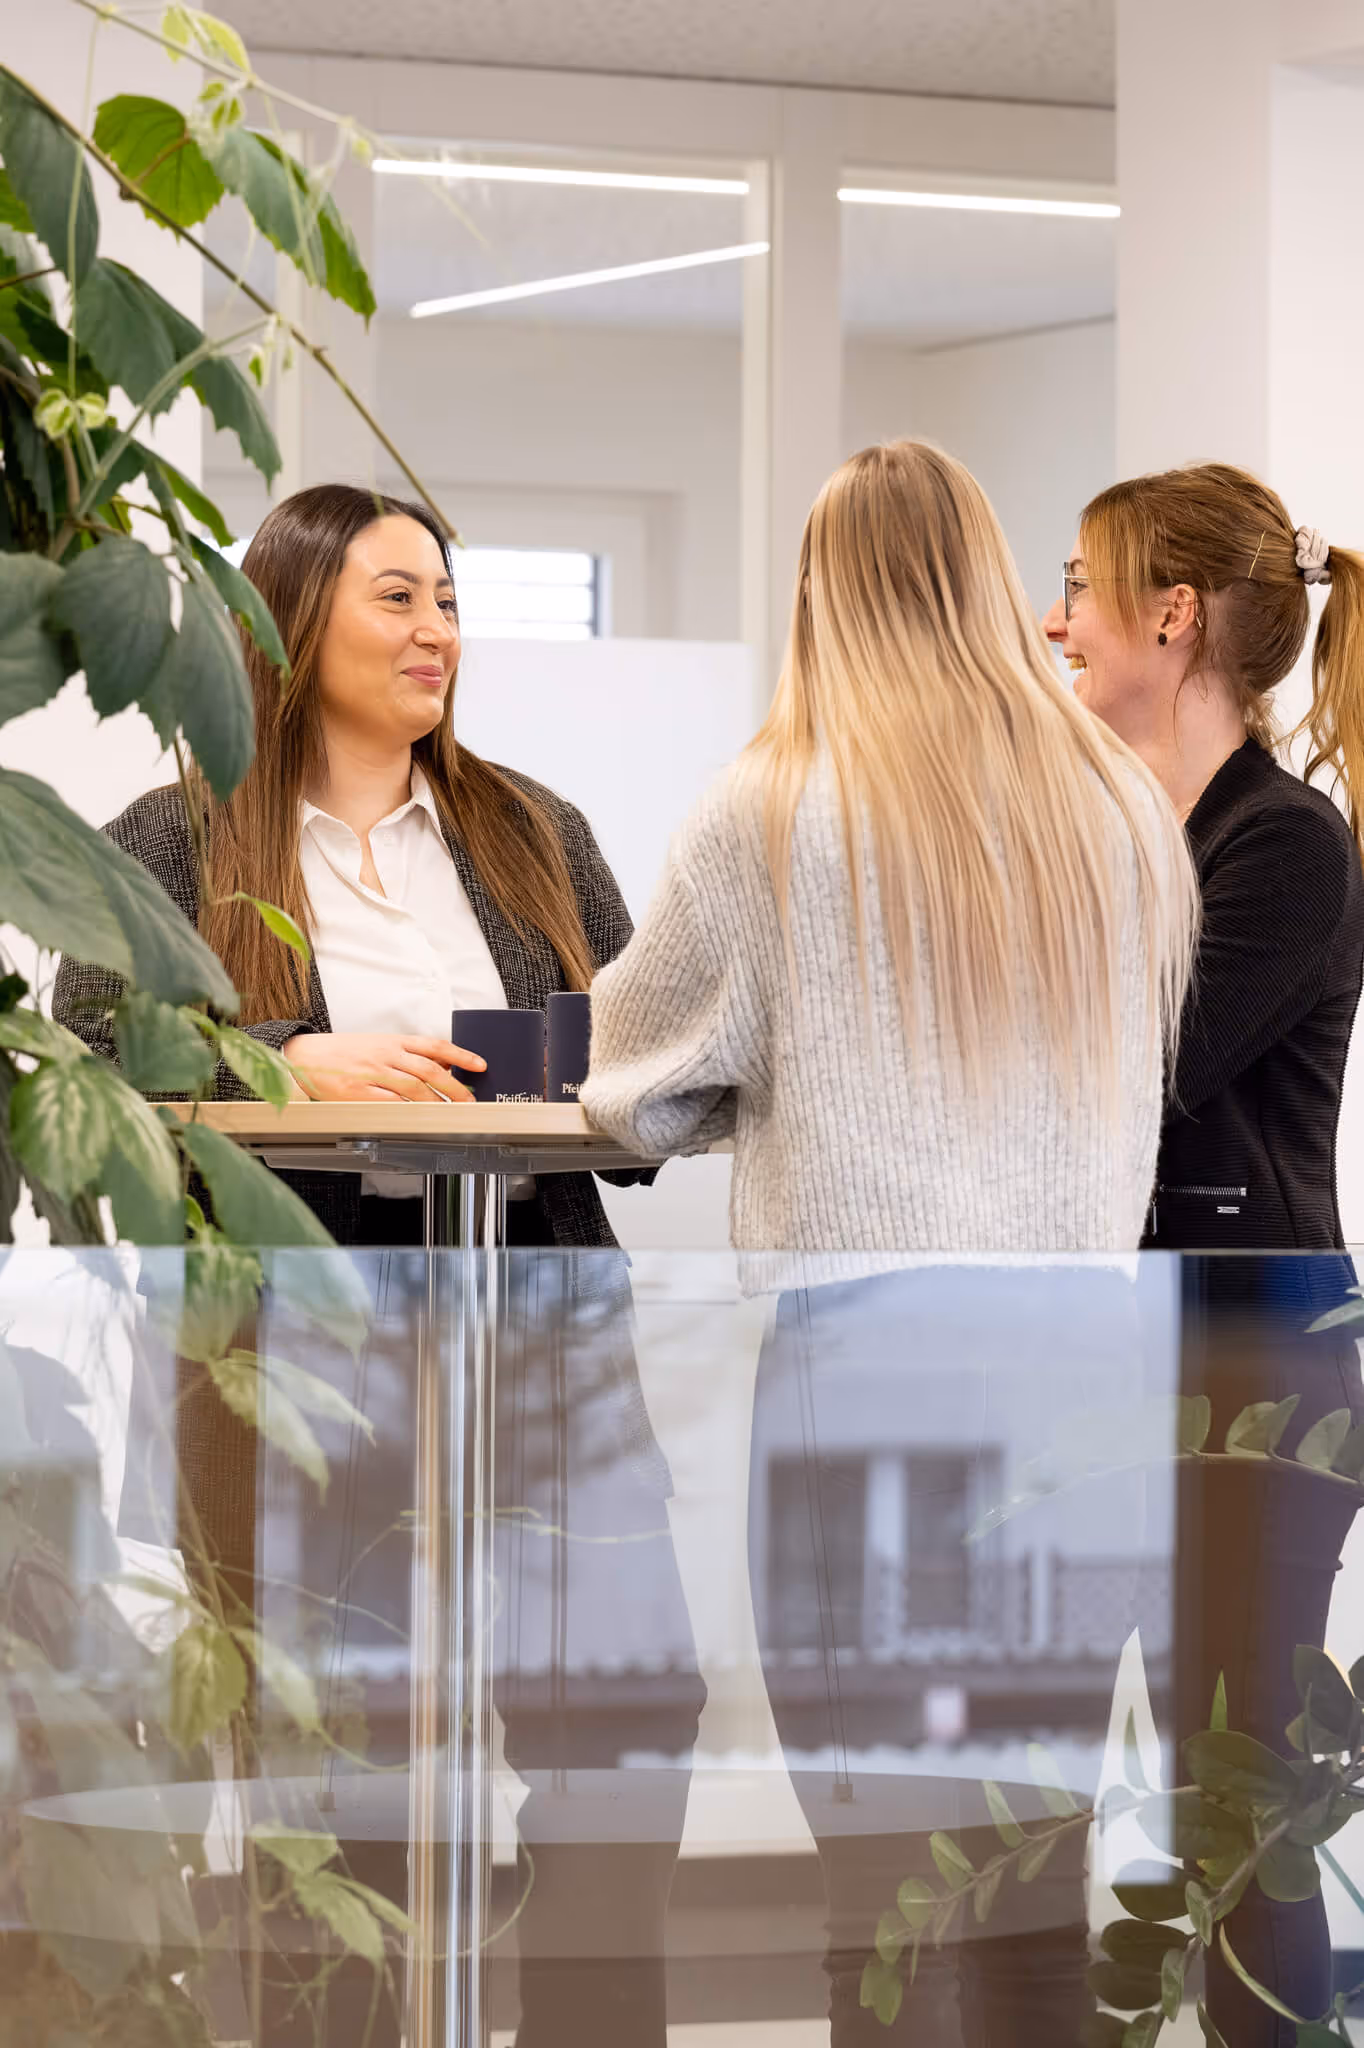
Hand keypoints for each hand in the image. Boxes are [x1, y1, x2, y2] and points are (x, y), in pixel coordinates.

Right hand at [280, 1033, 485, 1102]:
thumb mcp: (378, 1044)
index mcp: (393, 1041)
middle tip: (470, 1101)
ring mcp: (372, 1073)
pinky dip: (408, 1111)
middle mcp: (386, 1054)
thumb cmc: (344, 1053)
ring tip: (452, 1113)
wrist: (305, 1056)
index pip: (435, 1045)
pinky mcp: (358, 1092)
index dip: (461, 1055)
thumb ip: (406, 1055)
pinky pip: (389, 1103)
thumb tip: (440, 1067)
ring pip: (414, 1087)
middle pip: (430, 1070)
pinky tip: (421, 1118)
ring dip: (437, 1102)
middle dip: (455, 1087)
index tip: (480, 1065)